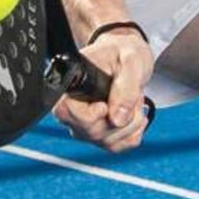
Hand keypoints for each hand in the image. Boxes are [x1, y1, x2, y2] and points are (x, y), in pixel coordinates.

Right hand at [51, 28, 153, 152]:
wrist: (128, 56)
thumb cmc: (124, 51)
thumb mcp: (131, 59)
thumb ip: (126, 87)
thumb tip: (118, 118)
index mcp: (73, 82)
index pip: (65, 112)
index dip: (89, 115)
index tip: (106, 105)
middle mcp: (73, 107)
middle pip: (90, 132)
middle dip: (119, 118)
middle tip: (132, 95)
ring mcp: (85, 124)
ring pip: (105, 142)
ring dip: (129, 124)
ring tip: (133, 100)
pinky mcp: (99, 134)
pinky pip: (116, 146)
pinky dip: (132, 133)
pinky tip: (134, 114)